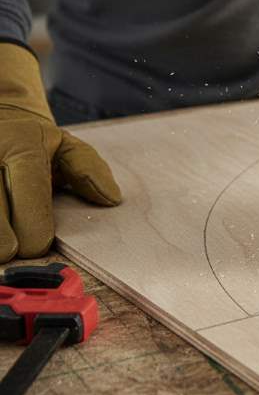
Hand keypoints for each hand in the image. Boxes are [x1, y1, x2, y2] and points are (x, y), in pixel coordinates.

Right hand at [0, 43, 120, 261]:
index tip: (37, 245)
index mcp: (23, 145)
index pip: (30, 190)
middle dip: (5, 239)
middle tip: (12, 252)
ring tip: (2, 250)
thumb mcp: (66, 146)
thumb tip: (111, 198)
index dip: (34, 224)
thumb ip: (89, 170)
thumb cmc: (34, 141)